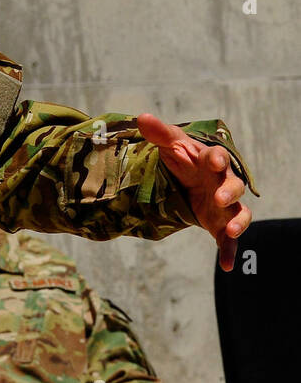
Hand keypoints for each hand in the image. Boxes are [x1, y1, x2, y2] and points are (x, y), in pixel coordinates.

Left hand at [137, 114, 250, 271]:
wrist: (187, 180)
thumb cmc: (183, 158)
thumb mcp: (170, 145)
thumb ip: (159, 133)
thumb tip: (142, 117)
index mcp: (211, 161)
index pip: (218, 157)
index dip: (216, 159)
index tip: (212, 161)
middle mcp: (223, 183)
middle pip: (234, 186)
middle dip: (229, 192)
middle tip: (219, 198)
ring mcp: (225, 205)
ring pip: (240, 213)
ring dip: (238, 222)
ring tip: (231, 231)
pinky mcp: (220, 224)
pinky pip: (228, 240)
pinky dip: (229, 252)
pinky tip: (227, 266)